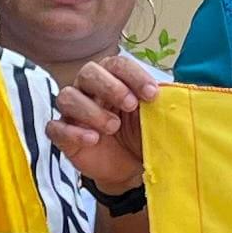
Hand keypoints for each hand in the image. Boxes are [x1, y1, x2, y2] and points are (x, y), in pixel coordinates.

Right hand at [43, 54, 161, 196]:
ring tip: (112, 127)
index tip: (152, 94)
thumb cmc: (141, 135)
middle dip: (109, 86)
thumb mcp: (155, 118)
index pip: (116, 64)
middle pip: (88, 73)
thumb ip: (162, 103)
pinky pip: (55, 127)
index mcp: (113, 79)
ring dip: (91, 110)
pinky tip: (92, 139)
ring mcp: (74, 112)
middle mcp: (89, 90)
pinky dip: (72, 131)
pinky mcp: (63, 135)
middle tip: (130, 105)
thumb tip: (176, 92)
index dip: (133, 76)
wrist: (129, 168)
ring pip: (67, 97)